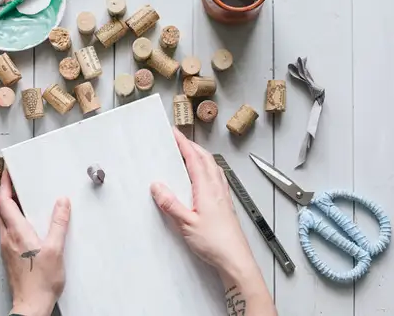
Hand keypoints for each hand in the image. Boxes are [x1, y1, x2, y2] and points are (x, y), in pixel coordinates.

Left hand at [0, 169, 70, 315]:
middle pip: (0, 209)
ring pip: (2, 220)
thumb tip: (62, 202)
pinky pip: (7, 230)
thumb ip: (58, 223)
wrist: (31, 305)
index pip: (4, 202)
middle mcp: (7, 238)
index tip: (8, 172)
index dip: (4, 185)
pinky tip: (24, 222)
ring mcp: (6, 247)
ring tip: (19, 197)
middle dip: (5, 192)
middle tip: (13, 181)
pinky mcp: (10, 256)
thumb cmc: (41, 281)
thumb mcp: (55, 249)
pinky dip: (12, 219)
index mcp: (16, 232)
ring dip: (8, 206)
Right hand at [150, 128, 255, 274]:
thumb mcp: (186, 223)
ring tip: (189, 153)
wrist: (236, 259)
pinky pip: (216, 177)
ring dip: (200, 156)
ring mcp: (223, 195)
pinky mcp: (225, 203)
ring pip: (212, 167)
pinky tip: (204, 177)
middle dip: (191, 145)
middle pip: (205, 158)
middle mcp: (217, 187)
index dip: (183, 143)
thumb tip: (157, 186)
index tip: (174, 133)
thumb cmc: (216, 243)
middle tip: (179, 139)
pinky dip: (207, 169)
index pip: (193, 158)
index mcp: (207, 187)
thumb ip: (171, 204)